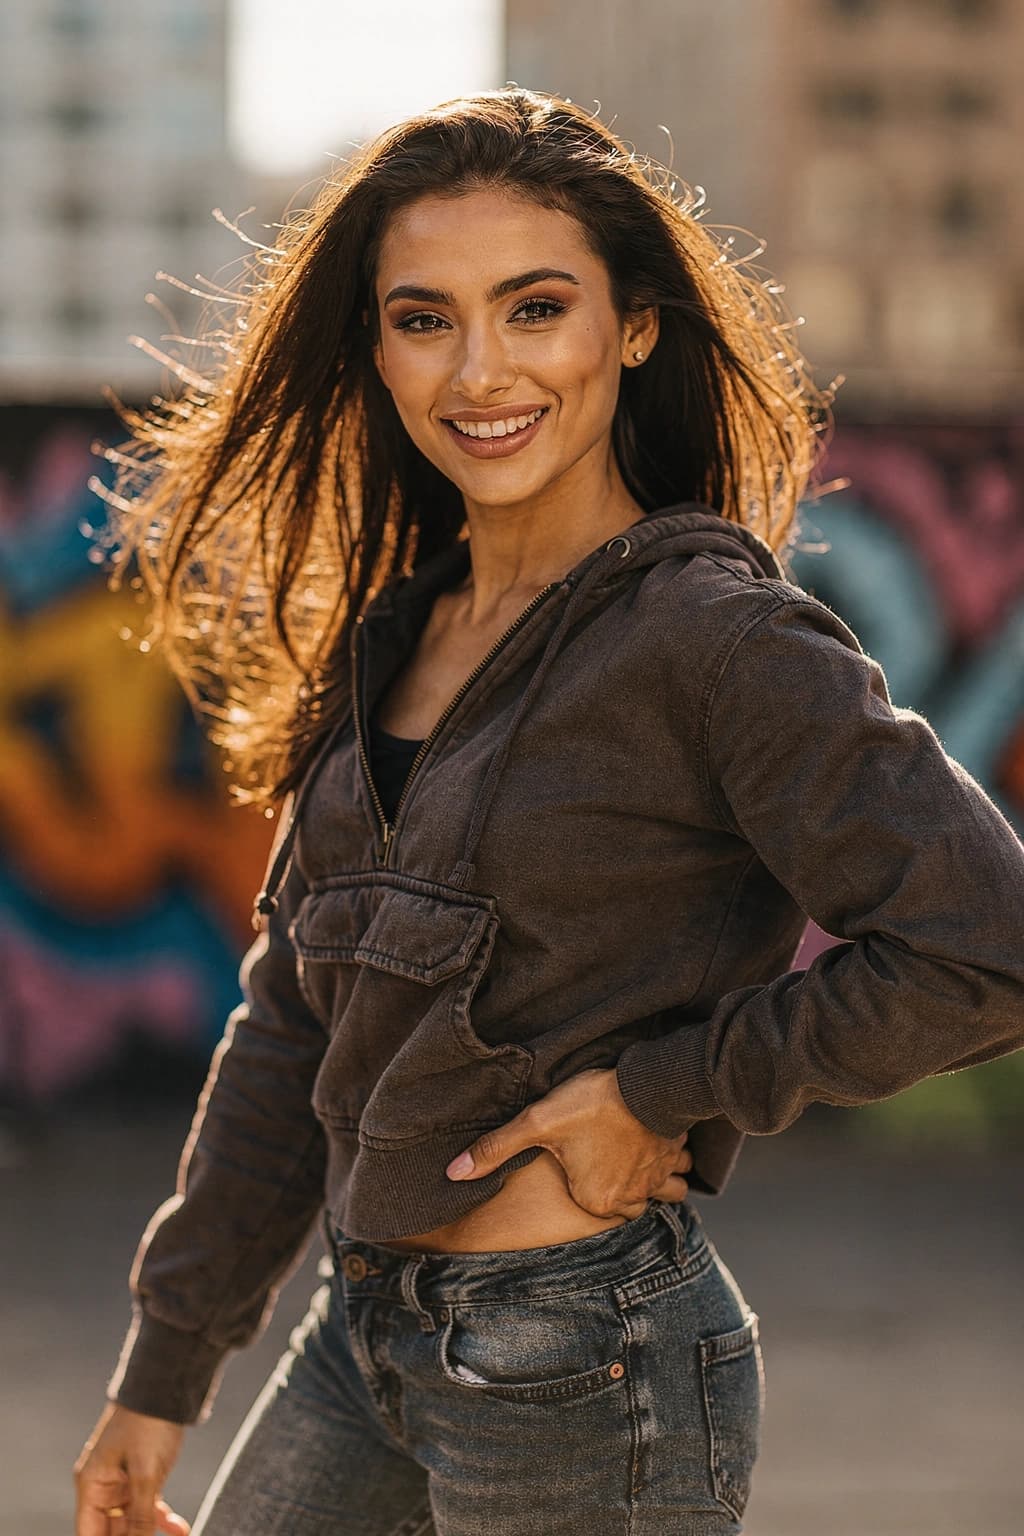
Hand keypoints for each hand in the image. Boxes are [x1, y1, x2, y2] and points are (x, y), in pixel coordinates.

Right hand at [74, 1402, 189, 1535]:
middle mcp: (103, 1485)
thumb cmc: (149, 1423)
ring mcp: (123, 1481)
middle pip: (110, 1530)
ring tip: (176, 1534)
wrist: (168, 1386)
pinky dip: (161, 1518)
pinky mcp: (143, 1475)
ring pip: (132, 1520)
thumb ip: (140, 1515)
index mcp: (92, 1484)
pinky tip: (179, 1528)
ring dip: (150, 1530)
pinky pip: (147, 1506)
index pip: (89, 1532)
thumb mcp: (146, 1473)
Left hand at [445, 1067, 693, 1219]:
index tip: (583, 1169)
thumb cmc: (591, 1104)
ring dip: (658, 1183)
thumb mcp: (537, 1122)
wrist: (647, 1082)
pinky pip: (682, 1168)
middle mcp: (631, 1196)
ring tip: (641, 1164)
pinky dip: (675, 1161)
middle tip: (612, 1169)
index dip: (587, 1187)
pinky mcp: (677, 1153)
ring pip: (667, 1192)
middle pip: (632, 1207)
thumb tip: (453, 1173)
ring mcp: (659, 1176)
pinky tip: (662, 1145)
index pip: (594, 1209)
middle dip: (626, 1193)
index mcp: (596, 1198)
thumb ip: (496, 1149)